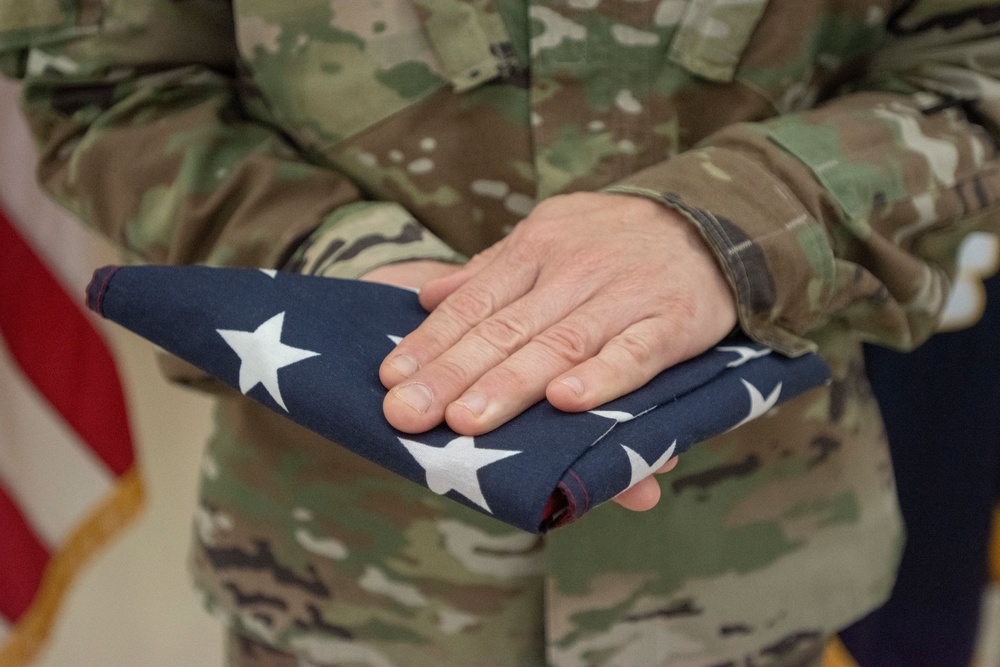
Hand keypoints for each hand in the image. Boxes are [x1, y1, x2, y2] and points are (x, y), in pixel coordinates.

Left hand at [376, 193, 737, 509]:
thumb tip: (425, 296)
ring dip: (512, 384)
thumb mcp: (549, 234)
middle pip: (506, 328)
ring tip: (466, 421)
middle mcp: (574, 270)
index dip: (432, 343)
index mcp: (537, 247)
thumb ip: (491, 269)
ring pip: (560, 343)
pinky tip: (568, 402)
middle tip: (408, 415)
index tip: (391, 380)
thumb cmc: (616, 240)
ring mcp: (625, 296)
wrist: (713, 220)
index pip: (474, 302)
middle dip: (453, 373)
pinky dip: (603, 377)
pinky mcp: (672, 321)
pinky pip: (635, 353)